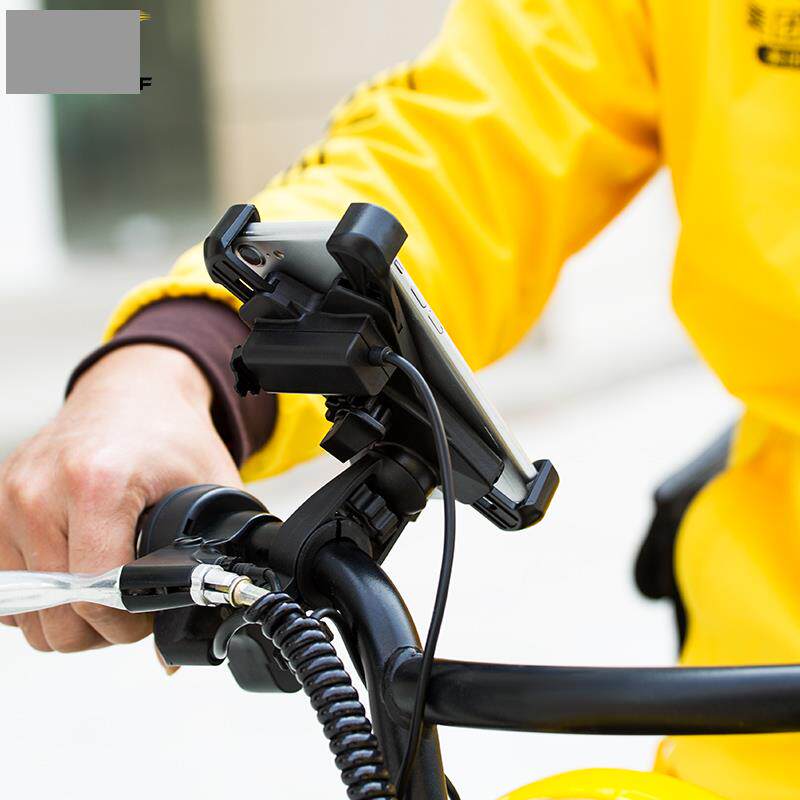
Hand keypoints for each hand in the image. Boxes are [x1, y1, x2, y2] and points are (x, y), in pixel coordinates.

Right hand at [0, 344, 242, 651]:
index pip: (95, 594)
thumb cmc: (170, 436)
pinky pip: (6, 587)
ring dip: (68, 615)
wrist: (133, 392)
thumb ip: (208, 560)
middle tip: (132, 606)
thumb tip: (184, 642)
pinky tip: (78, 575)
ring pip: (25, 611)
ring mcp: (10, 498)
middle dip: (98, 627)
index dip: (127, 623)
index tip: (148, 615)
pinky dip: (41, 597)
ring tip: (108, 589)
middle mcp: (40, 492)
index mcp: (95, 485)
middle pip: (54, 614)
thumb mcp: (210, 490)